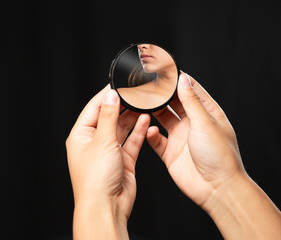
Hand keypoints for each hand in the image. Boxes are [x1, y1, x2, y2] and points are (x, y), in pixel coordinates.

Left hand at [66, 85, 149, 239]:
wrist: (106, 206)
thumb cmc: (95, 179)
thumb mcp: (102, 141)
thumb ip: (108, 116)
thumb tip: (111, 95)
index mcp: (81, 135)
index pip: (94, 108)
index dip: (106, 95)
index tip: (119, 83)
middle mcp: (94, 142)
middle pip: (109, 116)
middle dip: (122, 105)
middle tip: (135, 92)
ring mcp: (109, 151)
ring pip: (122, 128)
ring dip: (132, 117)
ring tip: (144, 103)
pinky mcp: (123, 159)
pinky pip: (132, 141)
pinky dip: (139, 131)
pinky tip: (146, 120)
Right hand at [146, 72, 244, 208]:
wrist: (216, 189)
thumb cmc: (219, 156)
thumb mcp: (204, 123)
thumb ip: (191, 101)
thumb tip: (183, 79)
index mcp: (206, 113)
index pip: (190, 90)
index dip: (177, 79)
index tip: (163, 70)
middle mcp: (192, 124)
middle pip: (173, 103)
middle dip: (160, 94)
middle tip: (146, 86)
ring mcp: (180, 138)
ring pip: (162, 119)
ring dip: (152, 112)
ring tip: (140, 104)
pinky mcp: (170, 152)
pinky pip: (156, 140)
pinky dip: (150, 134)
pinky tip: (149, 131)